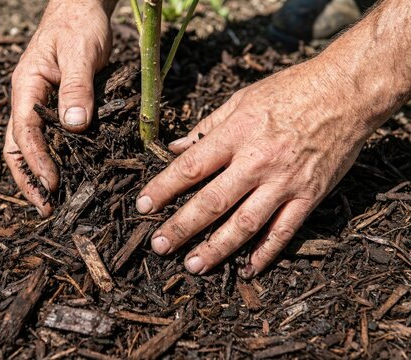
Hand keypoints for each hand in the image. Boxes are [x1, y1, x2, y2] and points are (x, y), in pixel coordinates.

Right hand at [4, 0, 113, 216]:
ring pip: (29, 145)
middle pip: (17, 146)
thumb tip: (75, 127)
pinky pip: (49, 137)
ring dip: (37, 174)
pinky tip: (67, 174)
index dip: (37, 160)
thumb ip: (77, 88)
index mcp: (26, 87)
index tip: (51, 184)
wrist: (81, 9)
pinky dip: (53, 158)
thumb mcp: (80, 54)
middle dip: (27, 179)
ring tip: (52, 201)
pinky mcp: (55, 107)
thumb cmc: (79, 26)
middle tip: (45, 208)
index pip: (24, 131)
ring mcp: (40, 104)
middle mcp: (27, 99)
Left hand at [137, 57, 374, 278]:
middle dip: (182, 227)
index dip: (163, 189)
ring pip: (245, 224)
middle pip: (212, 202)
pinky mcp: (309, 195)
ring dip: (217, 248)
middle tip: (159, 246)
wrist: (346, 90)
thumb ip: (207, 127)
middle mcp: (257, 161)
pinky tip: (248, 268)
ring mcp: (284, 182)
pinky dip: (266, 253)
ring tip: (194, 265)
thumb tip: (176, 148)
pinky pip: (284, 231)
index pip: (190, 168)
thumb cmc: (291, 89)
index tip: (143, 207)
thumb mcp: (243, 99)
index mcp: (237, 134)